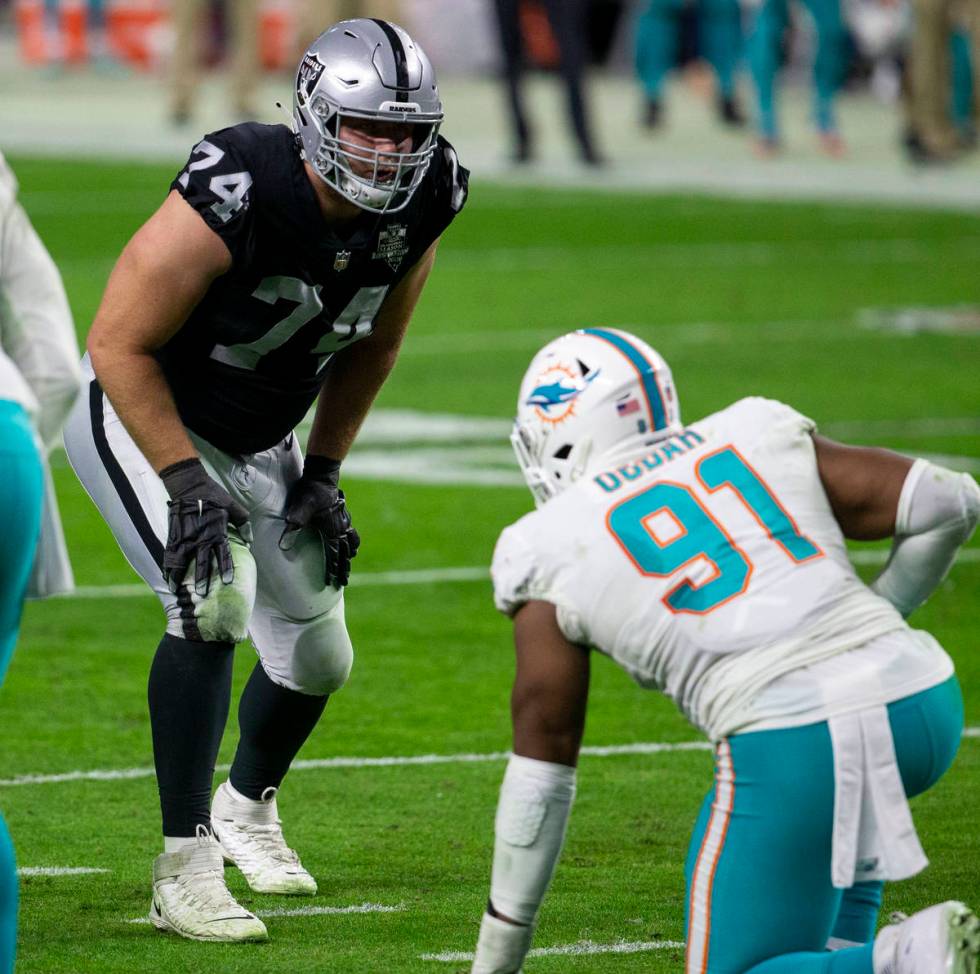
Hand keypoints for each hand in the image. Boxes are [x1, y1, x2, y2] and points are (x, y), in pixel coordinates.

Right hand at [160, 458, 249, 596]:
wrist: (188, 484)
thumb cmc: (213, 495)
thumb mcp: (233, 506)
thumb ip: (243, 523)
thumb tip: (250, 540)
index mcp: (217, 531)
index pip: (223, 554)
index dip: (226, 568)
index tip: (228, 582)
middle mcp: (201, 537)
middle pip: (202, 562)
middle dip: (202, 579)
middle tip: (202, 594)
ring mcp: (185, 537)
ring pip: (181, 561)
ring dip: (179, 577)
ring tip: (178, 591)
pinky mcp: (173, 535)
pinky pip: (169, 555)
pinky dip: (168, 567)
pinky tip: (167, 579)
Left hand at [279, 455, 359, 588]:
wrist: (322, 476)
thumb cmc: (310, 492)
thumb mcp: (299, 509)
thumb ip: (293, 526)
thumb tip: (283, 546)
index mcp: (332, 530)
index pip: (333, 554)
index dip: (332, 569)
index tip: (331, 581)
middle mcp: (341, 528)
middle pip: (345, 553)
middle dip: (344, 568)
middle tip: (343, 582)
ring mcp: (344, 521)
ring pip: (351, 542)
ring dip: (350, 553)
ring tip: (350, 561)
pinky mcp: (343, 514)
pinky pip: (351, 532)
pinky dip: (352, 540)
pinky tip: (349, 540)